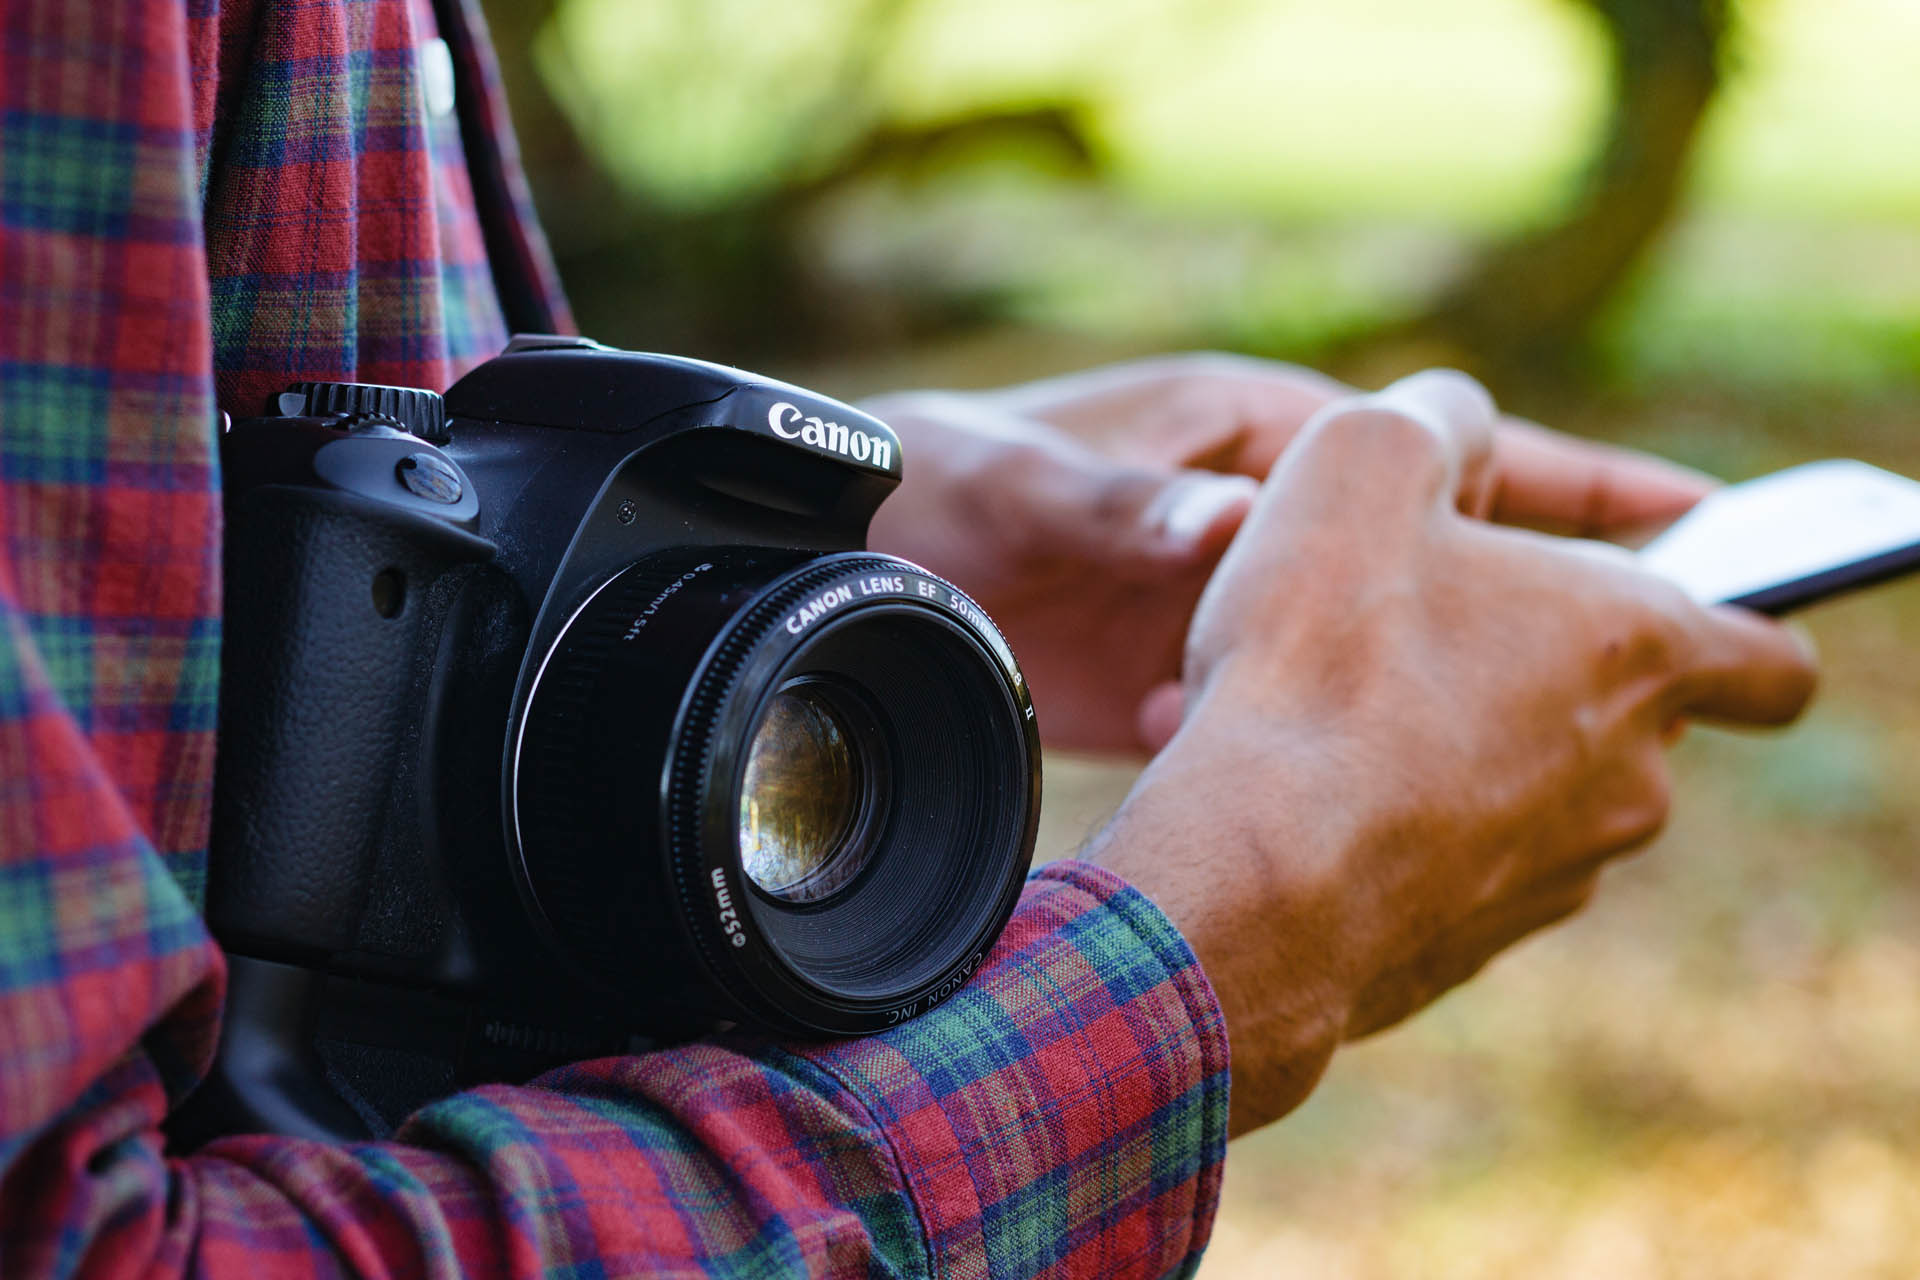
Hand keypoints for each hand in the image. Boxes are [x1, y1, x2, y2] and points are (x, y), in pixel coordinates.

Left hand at [866, 354, 1714, 753]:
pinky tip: (1239, 792)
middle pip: (1430, 562)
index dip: (1567, 481)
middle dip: (1504, 618)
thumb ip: (1122, 500)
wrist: (858, 562)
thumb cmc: (939, 484)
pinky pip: (1269, 723)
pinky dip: (1269, 756)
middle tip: (1596, 692)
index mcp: (1249, 432)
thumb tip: (1224, 516)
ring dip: (1379, 713)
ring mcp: (1230, 605)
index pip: (1443, 442)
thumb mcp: (1022, 485)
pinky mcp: (1184, 680)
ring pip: (1358, 660)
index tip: (1689, 524)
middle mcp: (1258, 518)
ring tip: (1398, 772)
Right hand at [1081, 372, 1817, 1135]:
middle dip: (1543, 671)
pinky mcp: (1471, 945)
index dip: (1734, 623)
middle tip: (1425, 632)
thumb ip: (1439, 415)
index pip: (1772, 658)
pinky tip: (1315, 797)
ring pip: (1535, 794)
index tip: (1657, 605)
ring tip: (1344, 716)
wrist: (1249, 874)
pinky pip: (1456, 864)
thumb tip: (1452, 424)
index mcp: (1636, 646)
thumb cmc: (1318, 654)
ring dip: (1466, 749)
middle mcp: (1629, 775)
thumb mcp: (1361, 455)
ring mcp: (1555, 875)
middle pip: (1626, 717)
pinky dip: (1408, 827)